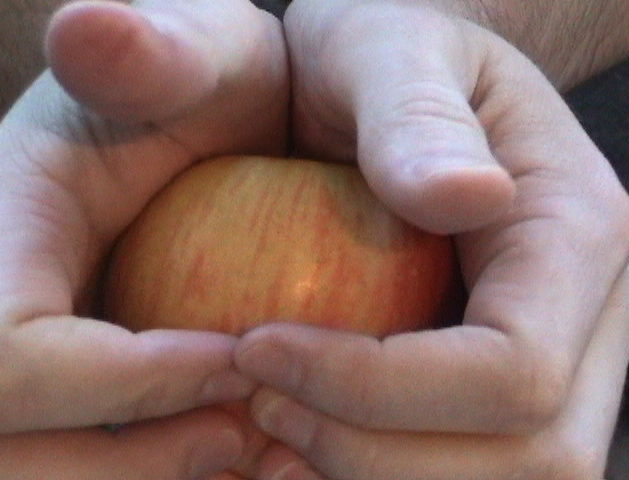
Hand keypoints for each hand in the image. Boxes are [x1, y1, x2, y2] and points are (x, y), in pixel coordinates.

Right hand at [0, 0, 290, 476]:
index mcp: (4, 230)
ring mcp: (39, 359)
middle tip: (245, 431)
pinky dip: (179, 475)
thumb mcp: (198, 50)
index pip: (7, 354)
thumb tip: (91, 29)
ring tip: (259, 449)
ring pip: (47, 474)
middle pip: (11, 450)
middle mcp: (3, 306)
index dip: (119, 383)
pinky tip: (261, 458)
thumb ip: (152, 52)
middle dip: (128, 463)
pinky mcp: (83, 388)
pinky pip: (105, 465)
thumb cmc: (212, 81)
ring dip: (154, 479)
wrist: (218, 116)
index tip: (240, 359)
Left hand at [231, 1, 628, 478]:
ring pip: (506, 478)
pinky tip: (307, 438)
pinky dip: (384, 471)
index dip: (382, 393)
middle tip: (262, 407)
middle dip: (380, 457)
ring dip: (379, 476)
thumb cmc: (392, 50)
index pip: (514, 371)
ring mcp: (561, 355)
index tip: (260, 351)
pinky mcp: (512, 380)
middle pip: (529, 456)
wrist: (408, 79)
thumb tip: (462, 196)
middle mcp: (590, 313)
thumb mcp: (390, 48)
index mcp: (576, 232)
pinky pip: (470, 464)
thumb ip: (418, 116)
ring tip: (275, 427)